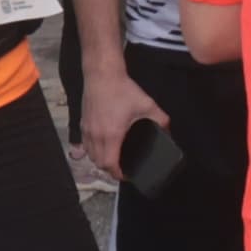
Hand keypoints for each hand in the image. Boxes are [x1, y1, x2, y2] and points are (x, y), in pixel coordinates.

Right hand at [72, 50, 162, 186]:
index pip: (110, 164)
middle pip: (98, 163)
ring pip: (90, 155)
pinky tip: (103, 146)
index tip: (128, 175)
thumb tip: (168, 131)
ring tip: (114, 159)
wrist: (102, 75)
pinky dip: (93, 150)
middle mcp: (96, 135)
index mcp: (111, 135)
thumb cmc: (122, 89)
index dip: (119, 174)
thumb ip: (161, 120)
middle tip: (123, 168)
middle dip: (110, 170)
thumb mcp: (147, 105)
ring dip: (101, 160)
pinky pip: (85, 144)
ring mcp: (87, 130)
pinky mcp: (82, 123)